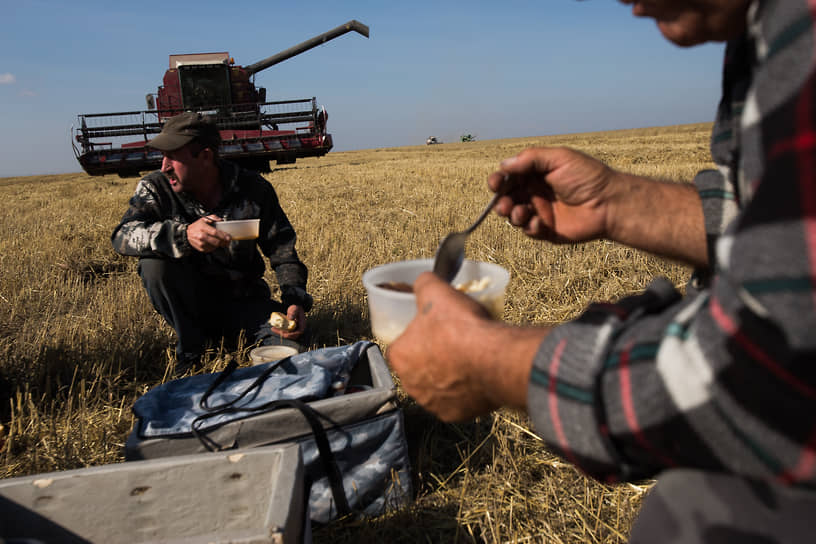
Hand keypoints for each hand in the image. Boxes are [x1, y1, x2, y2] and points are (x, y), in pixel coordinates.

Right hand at [186, 215, 229, 252]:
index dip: (223, 236)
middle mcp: (201, 236)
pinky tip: (213, 243)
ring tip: (220, 241)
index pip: (215, 233)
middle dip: (224, 242)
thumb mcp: (204, 219)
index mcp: (202, 227)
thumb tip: (220, 220)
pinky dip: (214, 247)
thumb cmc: (197, 226)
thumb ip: (213, 218)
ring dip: (220, 244)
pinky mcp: (201, 248)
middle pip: (216, 241)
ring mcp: (201, 243)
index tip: (228, 237)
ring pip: (215, 246)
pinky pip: (211, 249)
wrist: (187, 234)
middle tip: (227, 241)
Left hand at [272, 305, 306, 339]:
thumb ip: (293, 313)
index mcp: (302, 324)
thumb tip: (290, 318)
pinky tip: (275, 327)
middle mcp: (298, 328)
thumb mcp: (295, 309)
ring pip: (287, 334)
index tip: (285, 334)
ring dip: (280, 332)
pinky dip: (280, 330)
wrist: (295, 308)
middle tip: (276, 330)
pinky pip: (285, 331)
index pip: (298, 332)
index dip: (292, 334)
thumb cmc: (296, 308)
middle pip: (292, 335)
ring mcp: (294, 329)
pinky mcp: (290, 328)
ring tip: (274, 329)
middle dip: (284, 334)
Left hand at [387, 272, 542, 421]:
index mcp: (399, 357)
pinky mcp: (455, 415)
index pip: (400, 345)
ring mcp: (433, 403)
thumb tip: (422, 280)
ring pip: (436, 386)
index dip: (415, 335)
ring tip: (467, 357)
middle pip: (417, 367)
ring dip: (447, 375)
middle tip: (452, 341)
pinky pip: (456, 400)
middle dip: (431, 356)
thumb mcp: (436, 291)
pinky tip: (476, 375)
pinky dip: (464, 390)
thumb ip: (423, 283)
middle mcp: (410, 385)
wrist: (495, 360)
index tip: (432, 329)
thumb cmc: (461, 327)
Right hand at [490, 146, 708, 266]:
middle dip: (501, 201)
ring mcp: (540, 212)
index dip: (499, 180)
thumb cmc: (587, 177)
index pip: (510, 177)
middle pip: (507, 198)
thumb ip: (530, 159)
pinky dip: (529, 227)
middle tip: (504, 204)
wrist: (609, 203)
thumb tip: (504, 164)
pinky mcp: (547, 231)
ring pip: (514, 216)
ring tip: (521, 212)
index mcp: (536, 174)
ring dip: (512, 214)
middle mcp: (535, 192)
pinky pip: (529, 231)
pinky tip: (539, 222)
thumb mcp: (559, 158)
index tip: (495, 184)